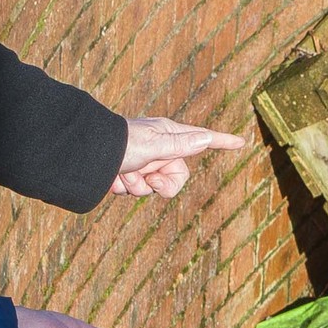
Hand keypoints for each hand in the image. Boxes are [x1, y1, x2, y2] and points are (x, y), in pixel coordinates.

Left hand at [111, 116, 246, 197]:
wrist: (86, 154)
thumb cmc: (121, 144)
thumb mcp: (154, 145)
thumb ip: (181, 145)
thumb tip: (206, 139)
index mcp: (169, 136)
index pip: (202, 139)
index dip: (222, 141)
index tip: (241, 142)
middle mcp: (159, 149)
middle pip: (178, 177)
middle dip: (162, 184)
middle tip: (148, 177)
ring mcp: (144, 163)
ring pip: (154, 189)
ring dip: (138, 187)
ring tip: (124, 173)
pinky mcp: (129, 175)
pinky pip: (136, 191)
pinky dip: (124, 187)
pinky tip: (113, 178)